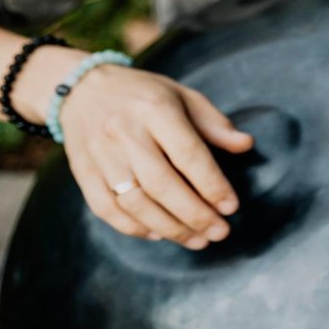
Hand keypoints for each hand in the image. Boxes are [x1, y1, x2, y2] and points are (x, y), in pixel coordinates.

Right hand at [54, 63, 252, 248]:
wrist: (83, 88)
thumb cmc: (144, 96)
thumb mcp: (184, 97)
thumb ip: (215, 124)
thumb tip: (247, 145)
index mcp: (155, 109)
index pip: (188, 154)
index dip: (212, 185)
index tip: (231, 207)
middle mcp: (124, 132)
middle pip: (161, 184)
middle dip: (194, 215)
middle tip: (219, 232)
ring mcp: (100, 154)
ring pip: (134, 202)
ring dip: (169, 228)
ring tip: (197, 240)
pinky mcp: (82, 171)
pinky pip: (106, 209)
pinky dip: (133, 228)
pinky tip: (159, 234)